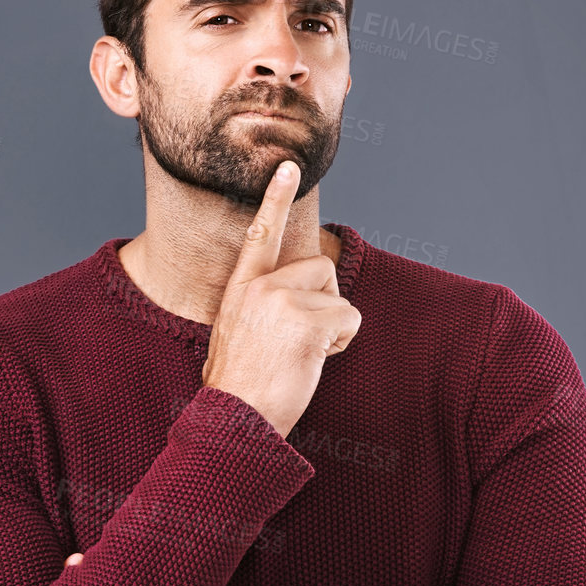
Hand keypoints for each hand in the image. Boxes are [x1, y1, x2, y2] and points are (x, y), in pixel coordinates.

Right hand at [200, 160, 361, 439]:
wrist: (236, 420)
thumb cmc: (240, 388)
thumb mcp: (238, 333)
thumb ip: (261, 307)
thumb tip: (297, 307)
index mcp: (240, 288)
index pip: (261, 234)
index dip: (276, 199)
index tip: (288, 166)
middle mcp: (259, 286)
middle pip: (321, 267)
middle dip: (324, 302)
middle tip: (298, 340)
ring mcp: (282, 301)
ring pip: (338, 295)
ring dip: (333, 326)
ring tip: (301, 353)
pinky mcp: (306, 320)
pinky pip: (349, 319)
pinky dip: (341, 343)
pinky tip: (312, 361)